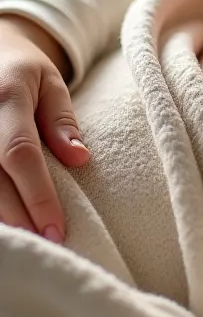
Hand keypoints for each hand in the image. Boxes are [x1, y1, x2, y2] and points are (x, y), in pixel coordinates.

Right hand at [0, 16, 89, 240]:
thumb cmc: (23, 69)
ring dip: (2, 217)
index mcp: (5, 97)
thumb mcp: (51, 82)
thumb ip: (62, 120)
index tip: (58, 228)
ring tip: (28, 244)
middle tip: (48, 246)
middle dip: (20, 217)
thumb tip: (80, 159)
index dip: (38, 195)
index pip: (20, 154)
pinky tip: (9, 224)